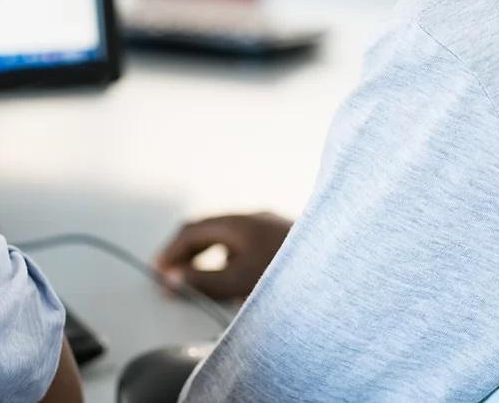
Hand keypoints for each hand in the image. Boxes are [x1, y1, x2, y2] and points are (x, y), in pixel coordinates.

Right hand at [154, 212, 292, 301]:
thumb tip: (174, 278)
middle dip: (185, 252)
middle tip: (170, 276)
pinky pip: (244, 244)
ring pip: (228, 237)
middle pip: (208, 231)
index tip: (157, 271)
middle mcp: (254, 218)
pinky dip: (227, 258)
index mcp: (239, 221)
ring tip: (195, 279)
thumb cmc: (292, 268)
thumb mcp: (239, 280)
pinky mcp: (284, 239)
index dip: (170, 251)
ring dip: (207, 256)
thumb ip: (203, 280)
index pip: (192, 230)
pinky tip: (231, 276)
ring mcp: (270, 226)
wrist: (341, 261)